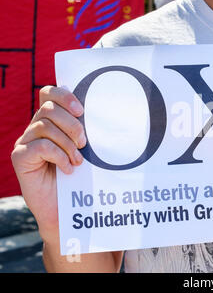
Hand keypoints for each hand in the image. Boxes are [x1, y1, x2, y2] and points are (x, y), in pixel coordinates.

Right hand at [11, 86, 85, 243]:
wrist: (66, 209)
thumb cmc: (80, 177)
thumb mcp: (86, 149)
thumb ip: (85, 130)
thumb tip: (102, 111)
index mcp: (51, 121)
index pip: (49, 93)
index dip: (64, 96)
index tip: (82, 111)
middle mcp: (35, 128)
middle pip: (48, 108)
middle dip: (72, 125)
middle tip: (84, 143)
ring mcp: (25, 142)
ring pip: (45, 126)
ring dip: (67, 144)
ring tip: (78, 161)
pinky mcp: (20, 157)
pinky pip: (41, 146)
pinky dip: (59, 156)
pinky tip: (68, 169)